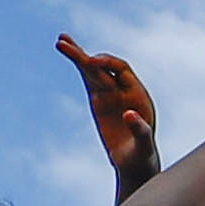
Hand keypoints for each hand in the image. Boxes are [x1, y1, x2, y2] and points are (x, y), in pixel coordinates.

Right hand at [56, 34, 158, 185]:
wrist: (135, 163)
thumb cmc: (143, 156)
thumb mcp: (144, 146)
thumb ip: (140, 130)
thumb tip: (128, 113)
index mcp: (138, 95)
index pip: (122, 69)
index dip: (107, 63)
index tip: (91, 63)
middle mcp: (124, 89)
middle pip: (103, 66)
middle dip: (84, 57)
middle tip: (64, 44)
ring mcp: (110, 93)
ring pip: (92, 70)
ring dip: (77, 55)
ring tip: (60, 42)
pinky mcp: (98, 99)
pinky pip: (88, 78)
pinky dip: (78, 65)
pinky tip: (66, 49)